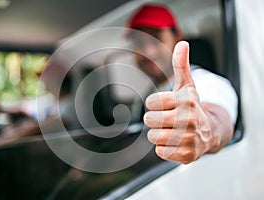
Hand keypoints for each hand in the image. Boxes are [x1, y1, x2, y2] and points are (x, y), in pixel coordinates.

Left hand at [144, 41, 220, 163]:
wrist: (209, 132)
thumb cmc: (192, 107)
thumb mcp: (187, 86)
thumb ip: (181, 65)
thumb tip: (182, 43)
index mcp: (185, 100)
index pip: (150, 103)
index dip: (155, 105)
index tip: (166, 106)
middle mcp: (189, 119)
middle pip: (149, 120)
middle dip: (155, 120)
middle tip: (169, 120)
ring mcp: (189, 138)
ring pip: (153, 137)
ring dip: (159, 134)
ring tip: (173, 131)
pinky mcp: (187, 155)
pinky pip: (160, 152)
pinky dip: (165, 148)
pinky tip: (176, 143)